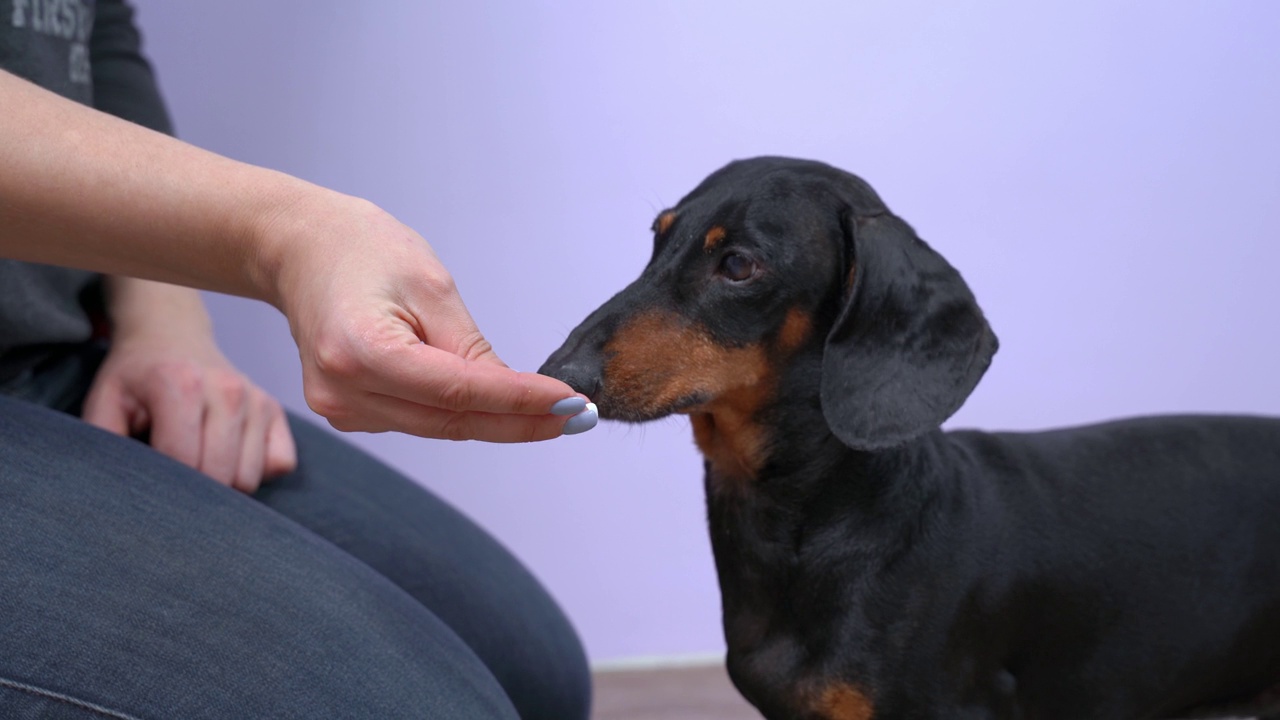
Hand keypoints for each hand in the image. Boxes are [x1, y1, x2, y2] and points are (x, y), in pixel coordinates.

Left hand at [82, 281, 295, 492]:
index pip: (182, 461)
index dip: (161, 482)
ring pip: (249, 478)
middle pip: (220, 476)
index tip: (149, 476)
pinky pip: (279, 464)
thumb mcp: (104, 401)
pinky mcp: (274, 409)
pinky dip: (255, 470)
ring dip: (224, 483)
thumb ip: (104, 442)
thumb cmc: (136, 377)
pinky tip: (228, 454)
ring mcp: (256, 399)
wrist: (171, 334)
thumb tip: (117, 488)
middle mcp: (228, 389)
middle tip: (173, 476)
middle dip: (194, 490)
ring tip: (199, 460)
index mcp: (181, 383)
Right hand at [262, 192, 593, 441]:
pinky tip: (493, 401)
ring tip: (549, 410)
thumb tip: (518, 394)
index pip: (459, 392)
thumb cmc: (363, 251)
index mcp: (361, 350)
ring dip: (495, 421)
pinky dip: (458, 414)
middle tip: (575, 417)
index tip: (569, 404)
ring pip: (438, 428)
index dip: (520, 402)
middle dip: (519, 422)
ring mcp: (339, 408)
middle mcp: (343, 391)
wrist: (300, 251)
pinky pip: (418, 419)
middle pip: (451, 421)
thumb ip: (471, 347)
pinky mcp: (346, 412)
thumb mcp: (431, 285)